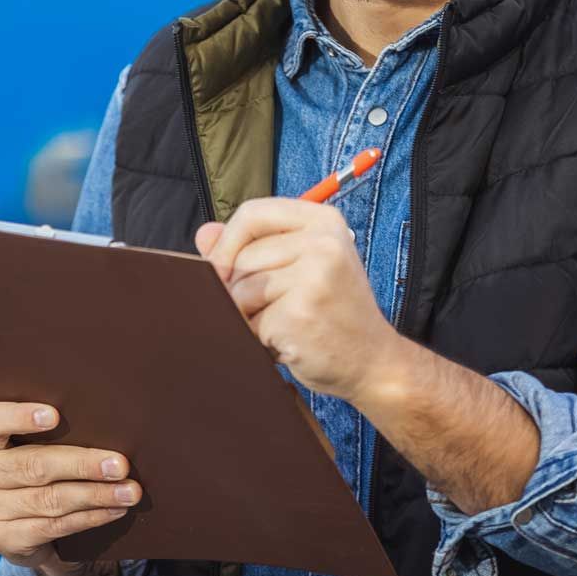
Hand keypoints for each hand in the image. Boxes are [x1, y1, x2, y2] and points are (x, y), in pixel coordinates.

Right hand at [0, 401, 142, 574]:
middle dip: (81, 465)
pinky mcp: (0, 538)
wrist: (17, 516)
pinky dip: (89, 518)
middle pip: (32, 466)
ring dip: (95, 495)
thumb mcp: (26, 439)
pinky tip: (114, 510)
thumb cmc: (30, 458)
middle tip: (120, 464)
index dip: (20, 417)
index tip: (54, 415)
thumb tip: (102, 421)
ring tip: (129, 490)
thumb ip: (46, 428)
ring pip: (48, 500)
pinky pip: (52, 527)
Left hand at [195, 197, 403, 402]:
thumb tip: (203, 234)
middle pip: (241, 257)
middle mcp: (323, 243)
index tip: (223, 269)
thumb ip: (251, 246)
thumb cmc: (332, 312)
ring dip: (251, 317)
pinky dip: (260, 339)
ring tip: (285, 324)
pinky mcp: (300, 313)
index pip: (252, 213)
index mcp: (323, 221)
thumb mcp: (300, 266)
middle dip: (242, 290)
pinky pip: (250, 323)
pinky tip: (290, 341)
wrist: (373, 362)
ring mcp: (313, 277)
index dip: (227, 242)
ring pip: (240, 291)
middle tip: (278, 309)